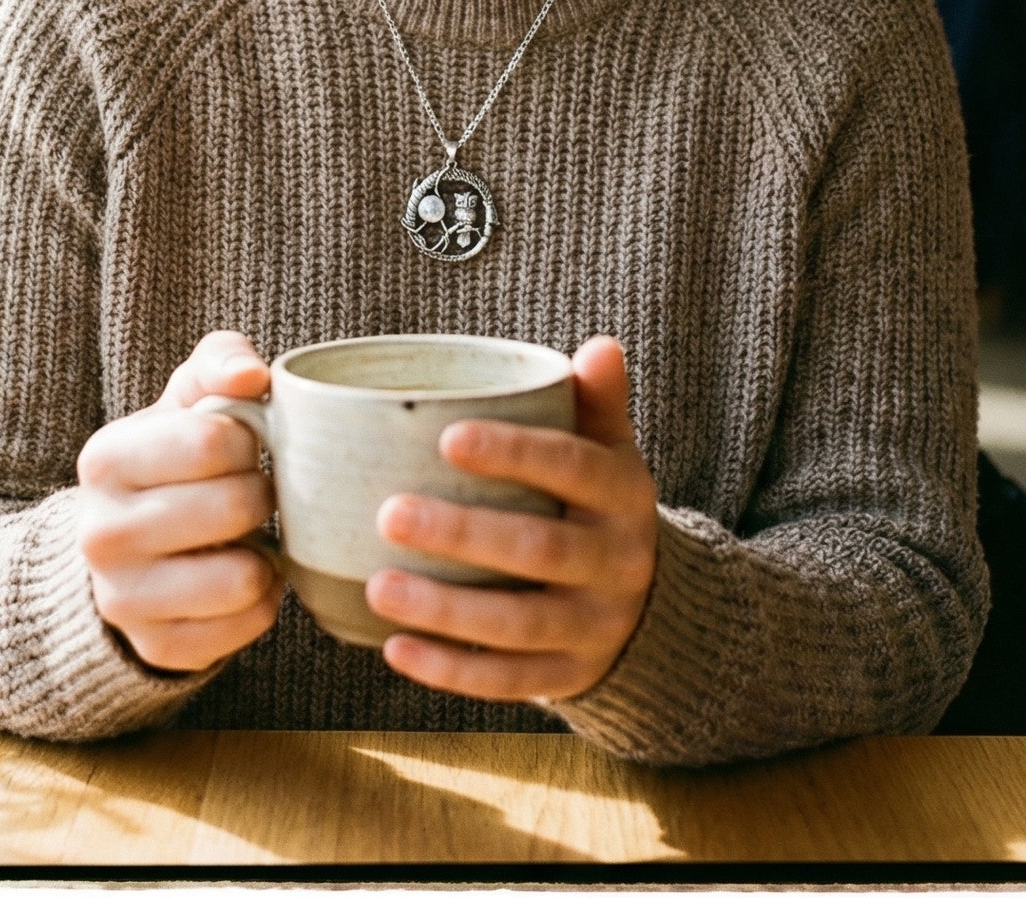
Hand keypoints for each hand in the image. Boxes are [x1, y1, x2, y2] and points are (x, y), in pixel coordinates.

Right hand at [74, 330, 283, 673]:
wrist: (124, 548)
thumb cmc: (173, 458)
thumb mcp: (187, 399)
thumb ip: (220, 361)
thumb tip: (253, 377)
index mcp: (105, 459)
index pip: (212, 441)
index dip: (250, 440)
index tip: (242, 446)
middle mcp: (100, 533)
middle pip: (235, 506)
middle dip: (262, 493)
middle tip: (252, 491)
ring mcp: (123, 599)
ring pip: (243, 576)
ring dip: (266, 550)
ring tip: (246, 535)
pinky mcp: (157, 646)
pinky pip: (249, 622)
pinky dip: (263, 598)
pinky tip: (241, 572)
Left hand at [365, 335, 658, 703]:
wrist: (648, 602)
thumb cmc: (597, 502)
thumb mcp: (608, 450)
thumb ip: (597, 401)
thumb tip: (601, 346)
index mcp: (624, 495)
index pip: (574, 469)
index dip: (515, 453)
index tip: (446, 438)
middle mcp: (618, 564)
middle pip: (540, 551)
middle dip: (463, 535)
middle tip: (387, 513)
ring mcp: (595, 627)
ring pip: (519, 625)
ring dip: (445, 610)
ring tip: (377, 586)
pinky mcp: (568, 676)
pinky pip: (509, 680)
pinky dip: (450, 670)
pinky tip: (394, 647)